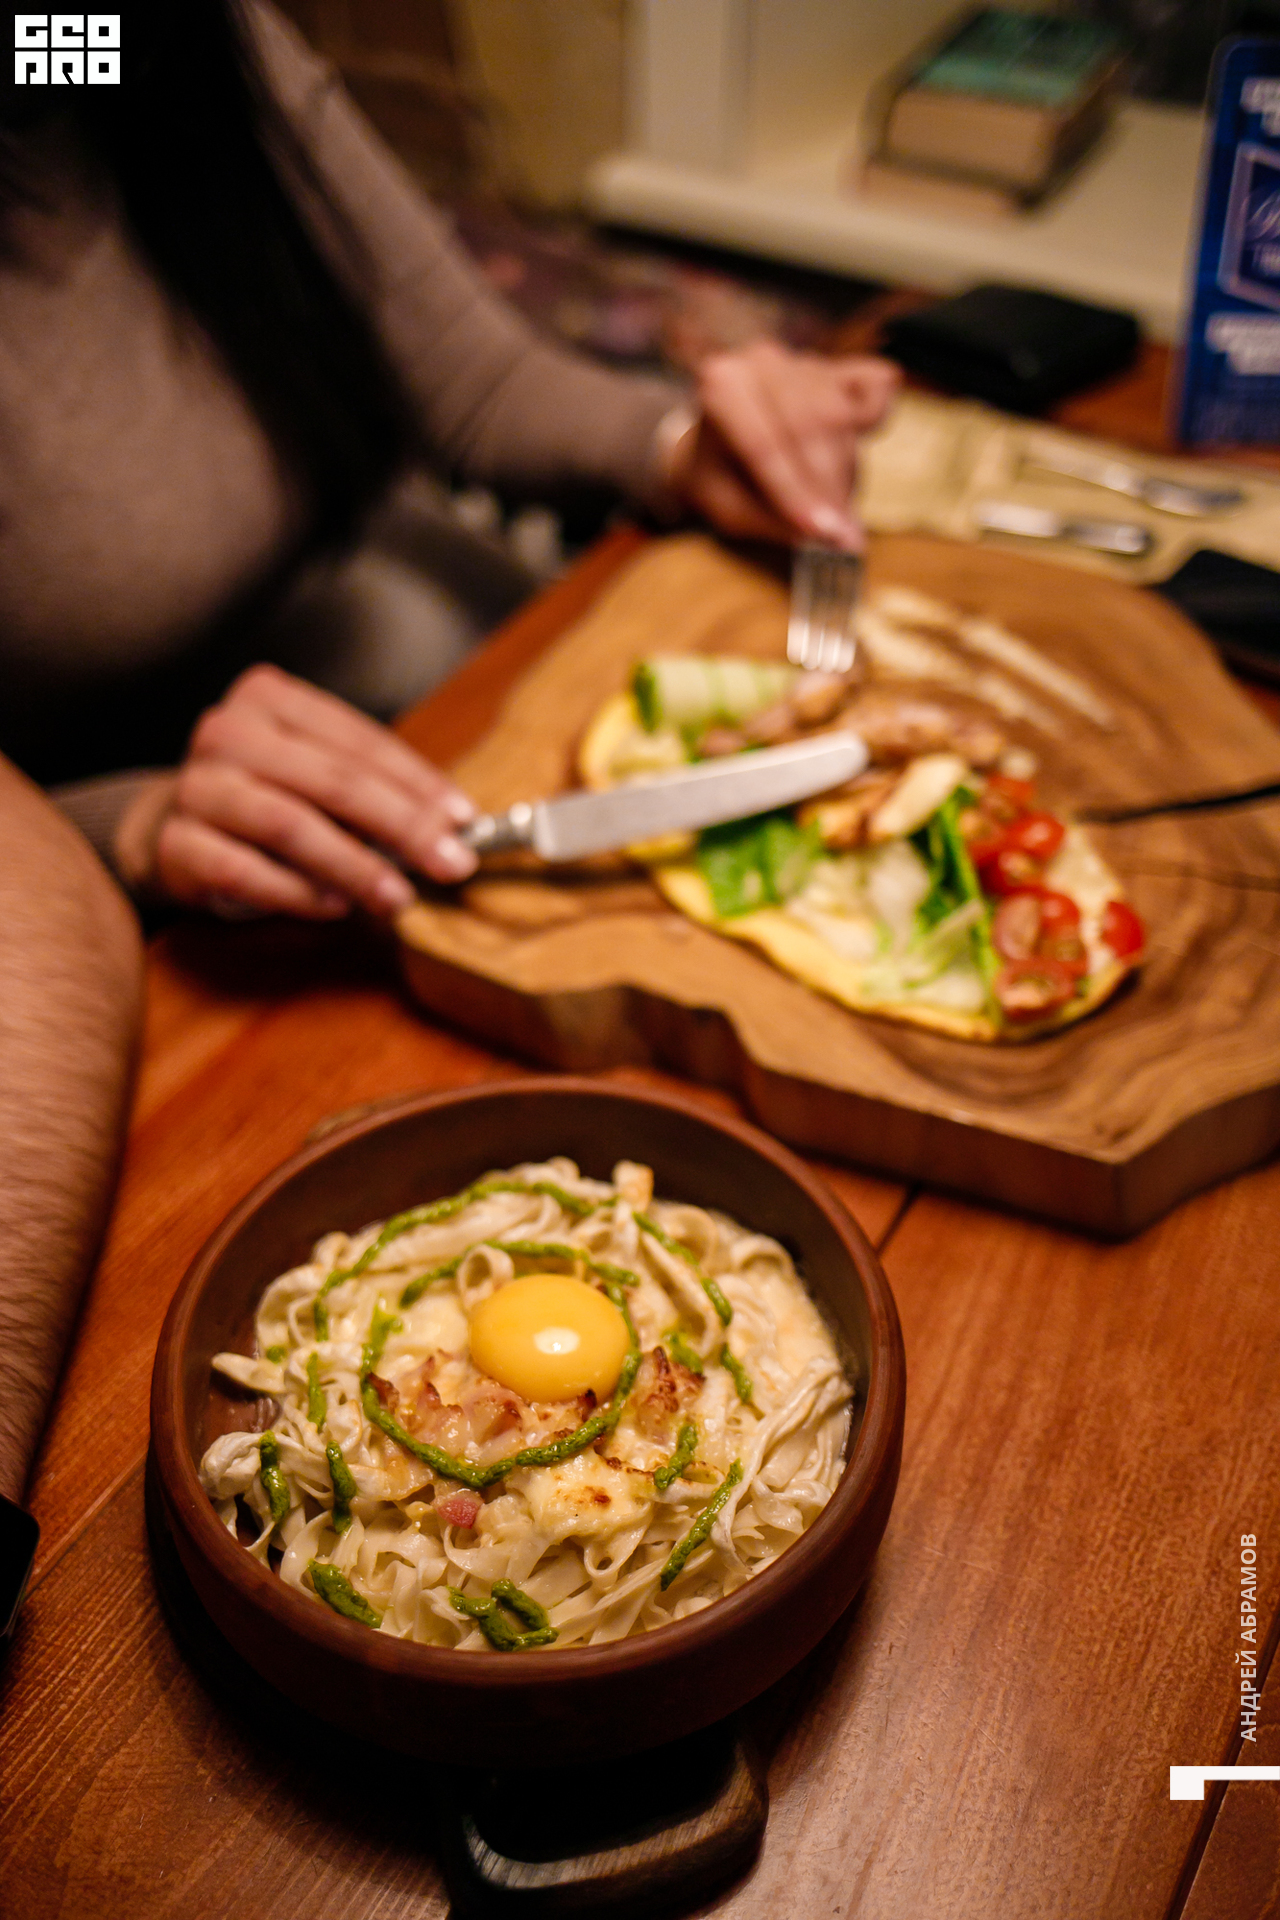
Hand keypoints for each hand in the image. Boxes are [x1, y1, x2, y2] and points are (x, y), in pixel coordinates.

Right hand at [114, 664, 477, 918]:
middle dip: (402, 826)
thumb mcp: (316, 773)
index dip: (417, 782)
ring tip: (398, 897)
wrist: (170, 825)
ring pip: (290, 826)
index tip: (463, 819)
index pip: (359, 741)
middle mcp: (228, 732)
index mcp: (270, 698)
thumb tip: (451, 826)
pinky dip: (298, 893)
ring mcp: (196, 786)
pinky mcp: (175, 844)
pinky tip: (337, 907)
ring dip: (355, 866)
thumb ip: (371, 787)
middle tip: (450, 864)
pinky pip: (246, 871)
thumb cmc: (267, 795)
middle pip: (333, 782)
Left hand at [661, 340, 899, 549]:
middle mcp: (762, 361)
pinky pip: (877, 388)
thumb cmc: (722, 477)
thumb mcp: (727, 509)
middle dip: (828, 487)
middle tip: (841, 534)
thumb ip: (773, 522)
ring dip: (845, 470)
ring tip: (834, 505)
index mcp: (721, 386)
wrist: (722, 439)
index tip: (823, 533)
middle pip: (808, 426)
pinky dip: (876, 419)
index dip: (796, 493)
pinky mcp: (842, 365)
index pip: (762, 445)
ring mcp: (805, 359)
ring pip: (841, 415)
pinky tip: (860, 442)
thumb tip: (830, 536)